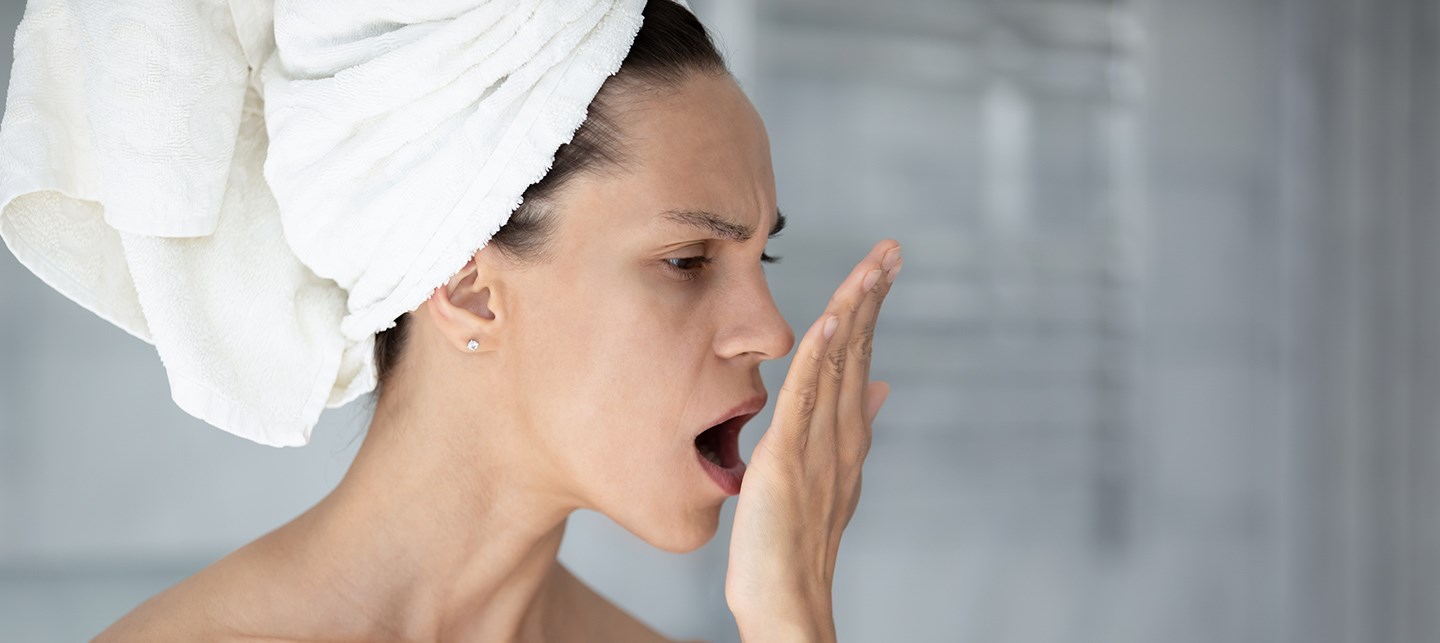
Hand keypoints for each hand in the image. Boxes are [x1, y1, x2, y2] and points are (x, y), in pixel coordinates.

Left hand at [725, 239, 902, 640]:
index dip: (869, 308)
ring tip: (872, 265)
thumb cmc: (794, 544)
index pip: (858, 357)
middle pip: (857, 350)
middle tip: (892, 247)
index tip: (882, 265)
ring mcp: (818, 447)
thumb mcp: (828, 475)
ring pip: (839, 365)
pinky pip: (805, 401)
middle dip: (872, 295)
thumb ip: (852, 427)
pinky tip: (829, 322)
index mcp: (845, 434)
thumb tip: (881, 385)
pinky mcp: (788, 462)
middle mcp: (841, 435)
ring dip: (854, 312)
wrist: (785, 600)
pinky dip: (819, 359)